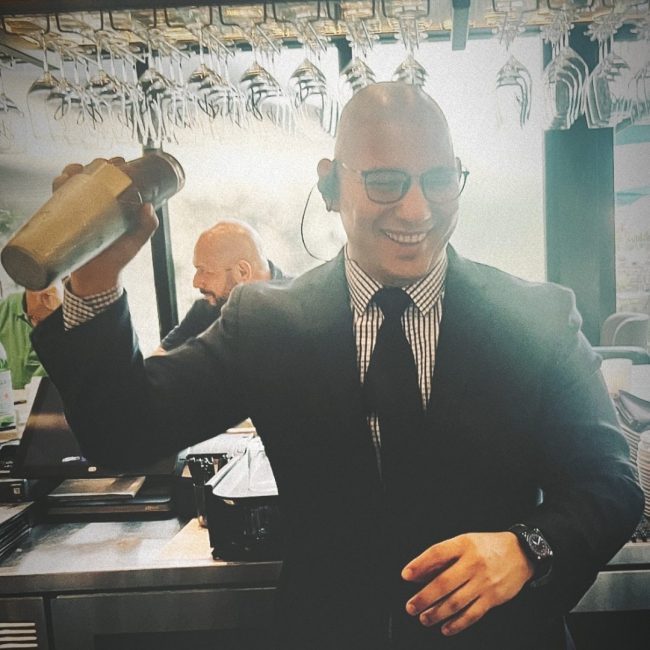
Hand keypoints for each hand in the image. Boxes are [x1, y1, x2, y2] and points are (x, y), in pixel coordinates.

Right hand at [52, 158, 157, 296]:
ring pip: (74, 181)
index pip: (114, 180)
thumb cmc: (118, 258)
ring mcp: (79, 209)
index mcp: (114, 205)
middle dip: (96, 165)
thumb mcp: (136, 240)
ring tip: (78, 172)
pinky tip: (63, 180)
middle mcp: (96, 204)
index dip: (116, 167)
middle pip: (93, 175)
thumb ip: (147, 226)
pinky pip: (58, 196)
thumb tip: (149, 206)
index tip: (120, 163)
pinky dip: (59, 184)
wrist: (97, 277)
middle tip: (102, 166)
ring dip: (74, 169)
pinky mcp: (64, 217)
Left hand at [402, 532, 533, 636]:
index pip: (436, 553)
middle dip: (424, 597)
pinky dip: (457, 624)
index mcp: (463, 544)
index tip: (406, 576)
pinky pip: (472, 614)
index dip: (419, 564)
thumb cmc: (486, 547)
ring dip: (437, 613)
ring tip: (424, 618)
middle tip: (411, 606)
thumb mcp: (464, 542)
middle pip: (444, 582)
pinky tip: (446, 628)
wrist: (520, 553)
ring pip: (456, 602)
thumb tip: (419, 573)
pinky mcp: (493, 598)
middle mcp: (473, 563)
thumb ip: (442, 556)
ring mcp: (484, 582)